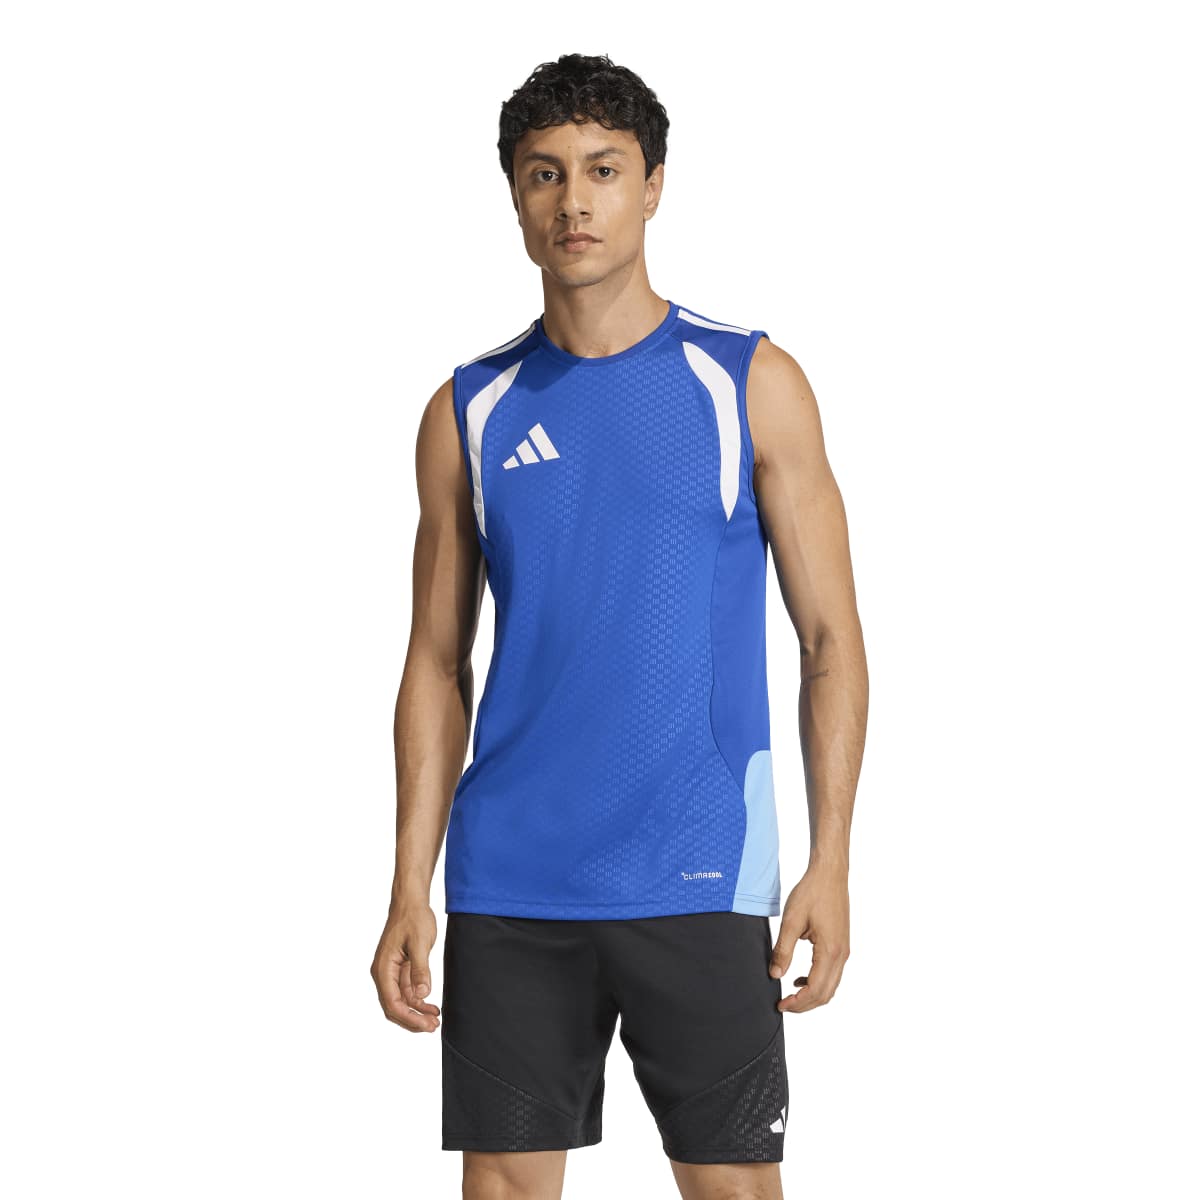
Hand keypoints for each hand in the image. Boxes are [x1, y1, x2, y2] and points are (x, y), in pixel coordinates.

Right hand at [370, 898, 440, 1031]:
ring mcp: (390, 972)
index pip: (392, 1003)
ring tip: (435, 1020)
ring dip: (416, 1012)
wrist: (410, 901)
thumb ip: (420, 969)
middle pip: (394, 1007)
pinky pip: (406, 991)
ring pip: (401, 1001)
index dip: (409, 1018)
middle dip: (412, 1019)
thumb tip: (422, 994)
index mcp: (383, 969)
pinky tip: (431, 1006)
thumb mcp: (420, 943)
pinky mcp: (399, 969)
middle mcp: (383, 973)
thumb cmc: (413, 918)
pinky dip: (418, 1000)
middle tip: (433, 1027)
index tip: (427, 1025)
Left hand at [769, 866, 849, 1012]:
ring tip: (790, 995)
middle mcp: (842, 955)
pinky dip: (818, 983)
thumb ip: (783, 950)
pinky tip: (800, 978)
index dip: (798, 1002)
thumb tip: (775, 974)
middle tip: (783, 1005)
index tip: (780, 1005)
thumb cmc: (812, 893)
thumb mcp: (791, 921)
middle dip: (804, 1005)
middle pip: (826, 994)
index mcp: (830, 951)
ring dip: (812, 995)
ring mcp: (844, 951)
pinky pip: (832, 973)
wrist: (830, 874)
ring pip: (831, 986)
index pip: (815, 989)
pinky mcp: (842, 945)